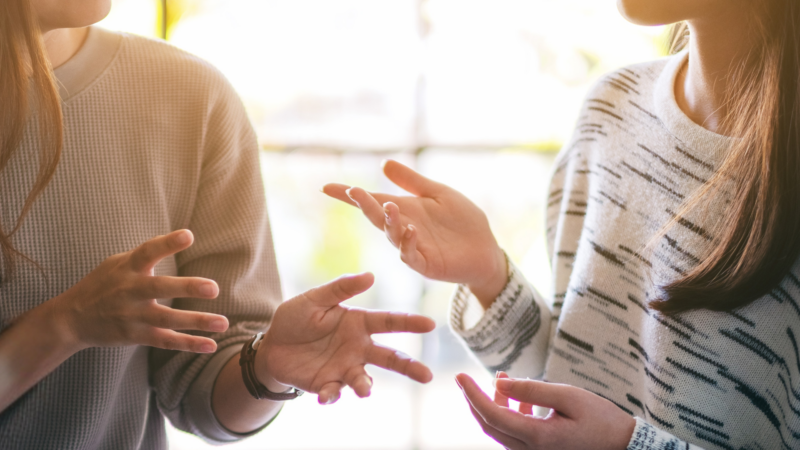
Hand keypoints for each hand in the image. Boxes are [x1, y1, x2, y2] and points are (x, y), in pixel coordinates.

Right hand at [50, 230, 228, 353]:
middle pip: (159, 288)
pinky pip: (165, 341)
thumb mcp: (118, 262)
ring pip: (167, 319)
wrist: (72, 319)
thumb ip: (147, 253)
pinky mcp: (135, 335)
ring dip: (196, 322)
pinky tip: (211, 344)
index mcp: (127, 267)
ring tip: (224, 323)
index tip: (188, 235)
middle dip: (186, 288)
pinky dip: (188, 344)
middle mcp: (130, 291)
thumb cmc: (103, 284)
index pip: (148, 252)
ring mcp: (132, 315)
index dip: (167, 243)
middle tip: (213, 288)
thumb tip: (179, 237)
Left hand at [256, 272, 435, 403]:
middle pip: (390, 358)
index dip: (410, 322)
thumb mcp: (315, 298)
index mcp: (359, 323)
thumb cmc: (296, 317)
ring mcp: (344, 368)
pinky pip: (335, 392)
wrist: (271, 346)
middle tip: (427, 376)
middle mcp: (358, 348)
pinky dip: (332, 395)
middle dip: (409, 367)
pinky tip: (325, 396)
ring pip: (364, 380)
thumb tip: (370, 276)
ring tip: (365, 391)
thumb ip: (341, 288)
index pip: (389, 322)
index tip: (430, 324)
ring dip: (365, 386)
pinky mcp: (328, 384)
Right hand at [322, 160, 506, 306]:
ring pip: (392, 236)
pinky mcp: (426, 265)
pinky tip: (411, 230)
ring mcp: (413, 248)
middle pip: (377, 217)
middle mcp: (403, 229)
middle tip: (353, 191)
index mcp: (404, 210)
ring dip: (388, 222)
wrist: (485, 249)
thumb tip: (384, 163)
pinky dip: (408, 243)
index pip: (372, 201)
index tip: (326, 187)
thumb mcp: (438, 193)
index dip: (349, 196)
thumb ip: (412, 181)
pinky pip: (412, 256)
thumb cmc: (462, 221)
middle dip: (364, 205)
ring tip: (389, 206)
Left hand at [455, 373, 634, 449]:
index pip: (492, 415)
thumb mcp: (569, 397)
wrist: (624, 446)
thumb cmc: (601, 420)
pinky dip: (510, 414)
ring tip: (501, 379)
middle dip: (474, 400)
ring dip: (494, 405)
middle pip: (489, 425)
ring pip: (500, 430)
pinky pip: (514, 435)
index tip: (459, 375)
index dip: (472, 394)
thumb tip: (499, 383)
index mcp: (537, 438)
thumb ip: (532, 390)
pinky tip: (520, 398)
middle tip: (464, 378)